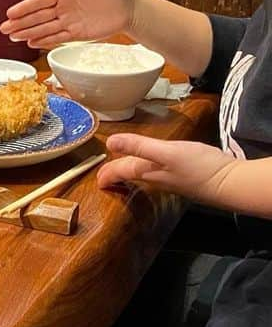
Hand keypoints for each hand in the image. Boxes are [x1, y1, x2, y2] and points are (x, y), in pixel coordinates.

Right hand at [0, 0, 134, 48]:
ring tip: (13, 37)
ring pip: (44, 29)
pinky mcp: (78, 34)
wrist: (129, 8)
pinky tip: (32, 43)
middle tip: (5, 28)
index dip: (24, 7)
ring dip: (28, 33)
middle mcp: (63, 8)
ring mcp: (69, 22)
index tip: (10, 12)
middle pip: (37, 17)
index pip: (38, 1)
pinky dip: (44, 41)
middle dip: (20, 23)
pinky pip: (57, 38)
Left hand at [97, 133, 237, 204]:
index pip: (120, 172)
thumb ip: (138, 146)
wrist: (230, 183)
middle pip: (130, 175)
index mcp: (147, 171)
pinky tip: (153, 165)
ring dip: (130, 172)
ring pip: (143, 175)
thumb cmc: (198, 166)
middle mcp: (156, 178)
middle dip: (116, 174)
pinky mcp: (184, 178)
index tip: (96, 179)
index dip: (106, 174)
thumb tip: (109, 142)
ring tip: (123, 168)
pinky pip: (158, 173)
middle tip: (105, 174)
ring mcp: (170, 180)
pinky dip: (147, 169)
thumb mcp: (166, 152)